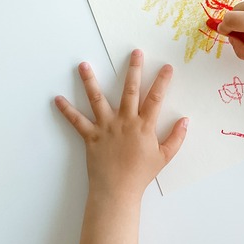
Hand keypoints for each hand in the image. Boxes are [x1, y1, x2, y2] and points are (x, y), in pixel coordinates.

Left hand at [54, 49, 188, 202]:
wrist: (117, 191)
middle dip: (134, 69)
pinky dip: (66, 110)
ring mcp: (106, 127)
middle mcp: (125, 121)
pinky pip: (77, 121)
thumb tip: (185, 120)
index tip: (166, 66)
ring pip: (98, 99)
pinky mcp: (90, 136)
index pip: (155, 98)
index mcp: (144, 126)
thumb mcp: (164, 157)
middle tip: (135, 52)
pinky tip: (57, 99)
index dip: (162, 81)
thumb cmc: (140, 175)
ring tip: (84, 65)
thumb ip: (176, 137)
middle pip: (130, 90)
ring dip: (90, 81)